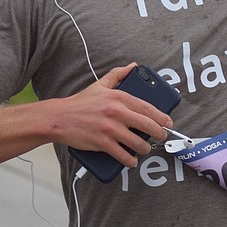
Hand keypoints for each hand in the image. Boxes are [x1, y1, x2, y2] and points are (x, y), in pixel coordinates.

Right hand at [51, 63, 171, 167]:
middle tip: (162, 136)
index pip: (147, 107)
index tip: (168, 122)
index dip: (161, 116)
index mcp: (118, 97)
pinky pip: (122, 155)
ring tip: (145, 148)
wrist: (59, 118)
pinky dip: (130, 160)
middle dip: (159, 133)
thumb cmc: (80, 103)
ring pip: (137, 142)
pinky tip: (132, 160)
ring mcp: (109, 129)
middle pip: (147, 125)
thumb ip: (118, 74)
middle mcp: (116, 112)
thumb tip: (133, 66)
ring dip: (145, 148)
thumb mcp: (100, 84)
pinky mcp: (102, 143)